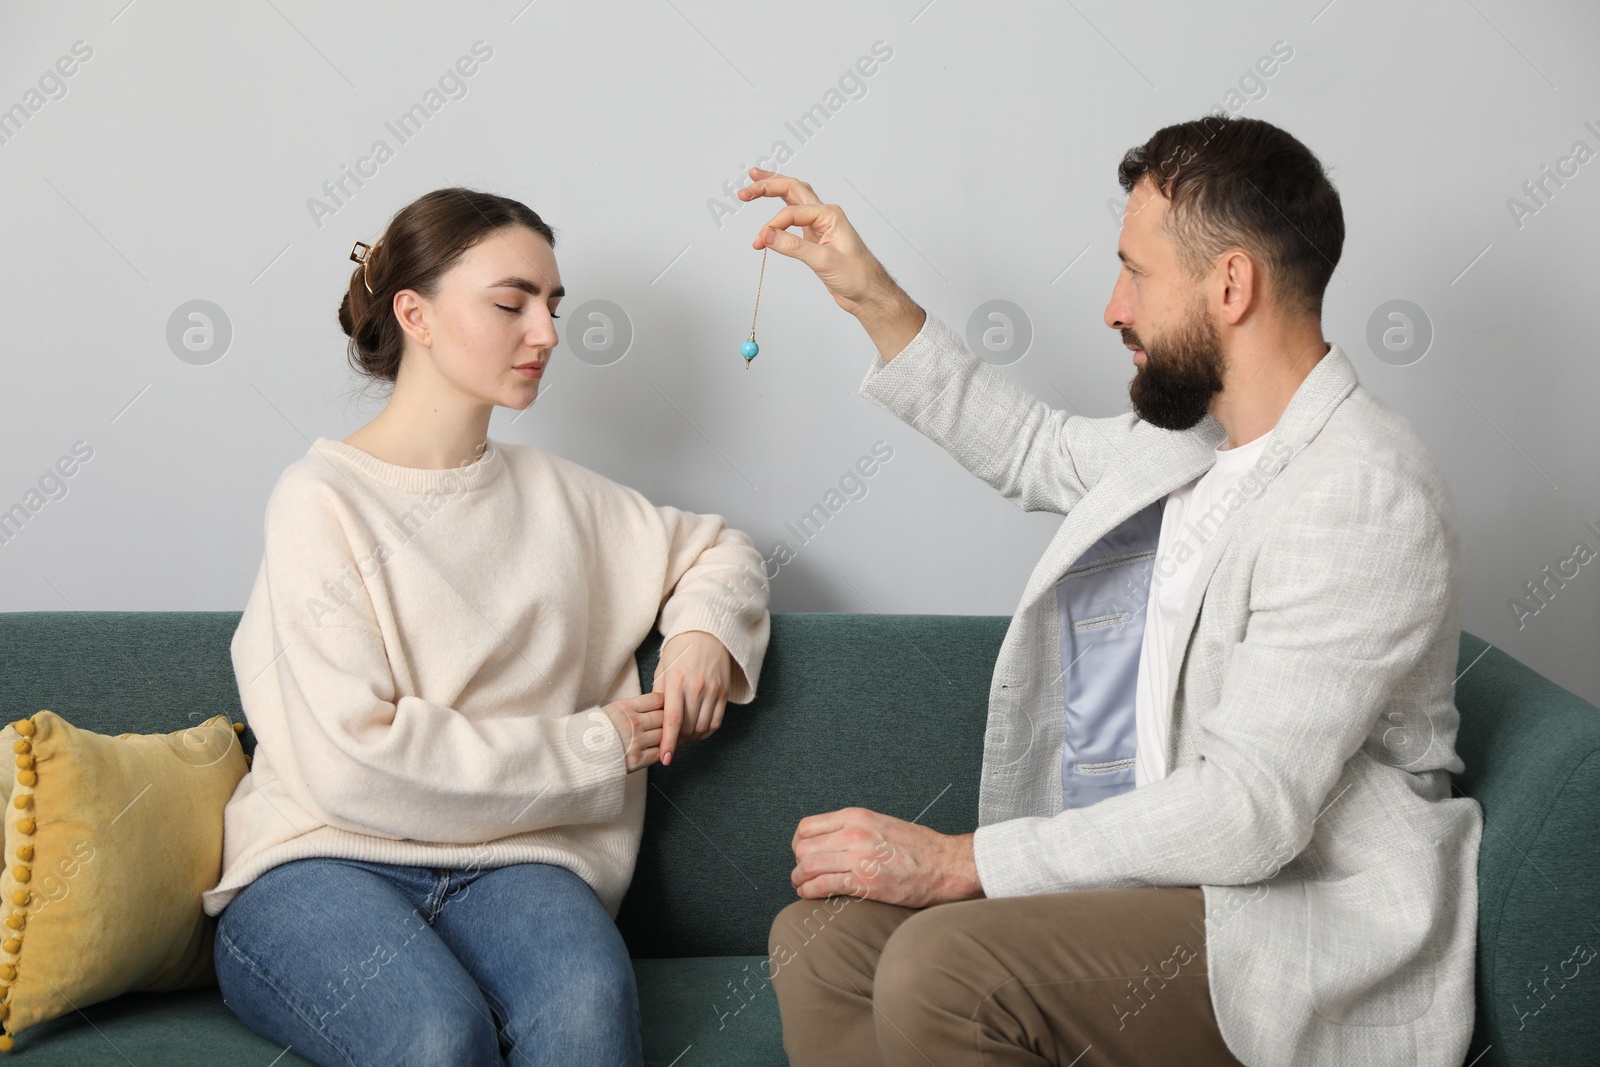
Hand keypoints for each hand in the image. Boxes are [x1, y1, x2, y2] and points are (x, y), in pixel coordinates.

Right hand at [599, 691, 664, 772]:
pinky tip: (656, 750)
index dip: (664, 703)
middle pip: (664, 717)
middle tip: (666, 724)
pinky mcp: (636, 760)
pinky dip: (660, 752)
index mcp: (625, 707)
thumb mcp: (612, 710)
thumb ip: (633, 708)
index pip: (658, 699)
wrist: (579, 754)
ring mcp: (636, 742)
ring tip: (662, 738)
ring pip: (664, 736)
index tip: (664, 708)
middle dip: (667, 720)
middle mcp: (633, 723)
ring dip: (665, 737)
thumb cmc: (595, 731)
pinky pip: (657, 754)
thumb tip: (655, 704)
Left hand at [653, 630, 731, 765]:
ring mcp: (713, 690)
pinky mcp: (724, 692)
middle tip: (670, 743)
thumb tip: (654, 718)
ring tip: (683, 737)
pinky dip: (706, 732)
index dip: (668, 743)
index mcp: (677, 681)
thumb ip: (659, 693)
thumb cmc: (680, 649)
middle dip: (678, 741)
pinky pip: (717, 721)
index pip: (673, 721)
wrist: (708, 632)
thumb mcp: (663, 667)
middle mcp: (697, 687)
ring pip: (703, 728)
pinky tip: (697, 731)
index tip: (665, 759)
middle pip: (689, 728)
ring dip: (692, 738)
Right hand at [737, 168, 925, 359]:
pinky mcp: (815, 238)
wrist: (868, 293)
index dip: (773, 224)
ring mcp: (820, 225)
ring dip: (774, 189)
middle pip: (792, 190)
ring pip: (794, 199)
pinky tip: (771, 208)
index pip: (792, 211)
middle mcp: (824, 215)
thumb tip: (768, 235)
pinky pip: (794, 218)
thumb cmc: (857, 276)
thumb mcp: (824, 261)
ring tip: (754, 181)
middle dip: (768, 185)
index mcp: (830, 215)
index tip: (761, 240)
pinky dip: (779, 212)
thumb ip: (793, 246)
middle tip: (746, 191)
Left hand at [790, 806, 983, 907]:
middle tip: (802, 874)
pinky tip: (811, 895)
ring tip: (803, 886)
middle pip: (803, 848)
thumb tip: (828, 842)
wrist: (947, 864)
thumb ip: (854, 829)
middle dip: (797, 864)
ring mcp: (859, 857)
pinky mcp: (866, 882)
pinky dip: (810, 892)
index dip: (799, 844)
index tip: (803, 855)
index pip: (807, 827)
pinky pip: (823, 885)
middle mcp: (854, 834)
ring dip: (799, 880)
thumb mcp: (881, 824)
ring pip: (808, 866)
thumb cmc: (918, 848)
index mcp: (857, 817)